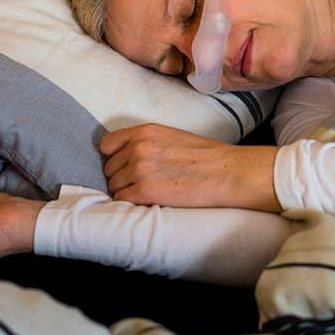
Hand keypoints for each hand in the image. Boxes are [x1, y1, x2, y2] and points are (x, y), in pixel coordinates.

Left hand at [100, 124, 280, 211]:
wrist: (227, 172)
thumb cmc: (205, 156)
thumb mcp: (172, 136)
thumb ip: (147, 143)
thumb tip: (128, 157)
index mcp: (145, 132)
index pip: (108, 145)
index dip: (114, 157)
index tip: (124, 166)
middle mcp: (138, 148)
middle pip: (110, 169)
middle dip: (123, 177)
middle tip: (143, 183)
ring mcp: (140, 169)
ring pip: (114, 186)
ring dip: (128, 191)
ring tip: (150, 192)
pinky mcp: (145, 191)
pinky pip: (123, 200)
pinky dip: (133, 203)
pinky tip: (150, 201)